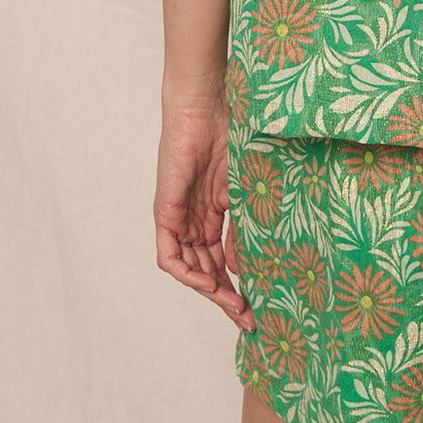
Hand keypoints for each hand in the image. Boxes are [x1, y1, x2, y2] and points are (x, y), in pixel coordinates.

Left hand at [154, 96, 255, 331]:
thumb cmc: (232, 132)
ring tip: (235, 305)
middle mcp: (194, 220)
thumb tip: (245, 266)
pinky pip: (169, 256)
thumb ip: (242, 225)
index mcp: (213, 213)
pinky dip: (186, 273)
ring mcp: (179, 217)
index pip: (221, 260)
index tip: (257, 305)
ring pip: (188, 268)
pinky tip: (208, 284)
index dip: (237, 285)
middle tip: (249, 317)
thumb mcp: (244, 188)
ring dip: (209, 291)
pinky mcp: (165, 211)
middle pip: (206, 270)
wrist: (208, 105)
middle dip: (226, 297)